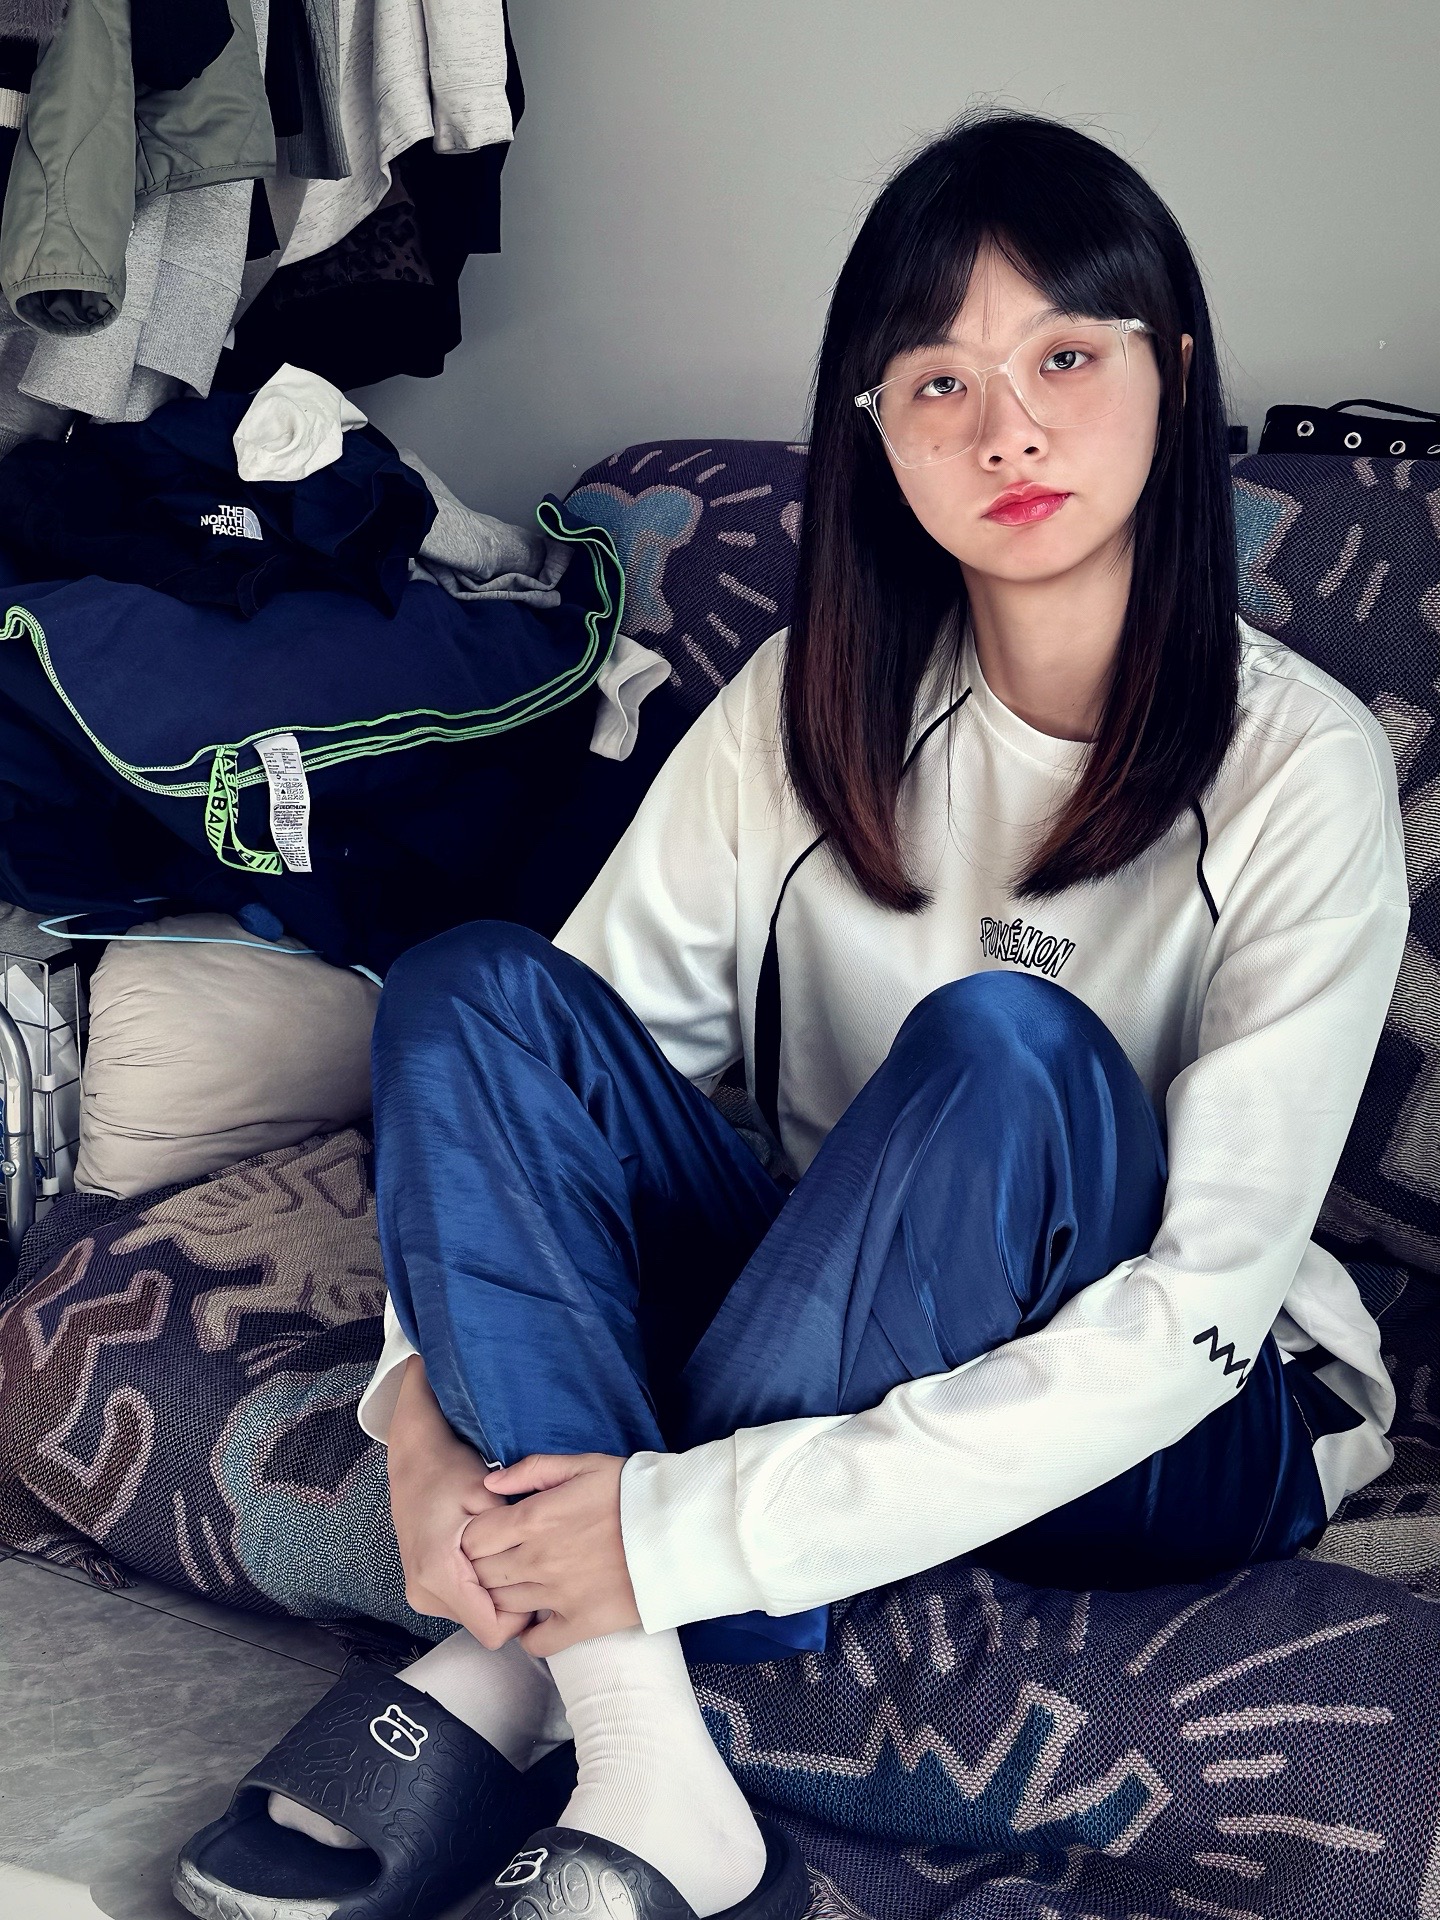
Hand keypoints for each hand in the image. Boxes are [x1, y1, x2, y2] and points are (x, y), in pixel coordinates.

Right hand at [386, 1357, 533, 1649]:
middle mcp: (425, 1592)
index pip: (492, 1630)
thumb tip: (540, 1569)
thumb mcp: (488, 1495)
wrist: (415, 1461)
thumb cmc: (450, 1472)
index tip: (535, 1582)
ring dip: (496, 1594)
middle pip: (486, 1626)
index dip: (521, 1616)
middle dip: (511, 1602)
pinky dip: (482, 1589)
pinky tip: (489, 1557)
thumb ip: (510, 1534)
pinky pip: (465, 1605)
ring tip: (504, 1554)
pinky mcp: (424, 1590)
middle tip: (524, 1562)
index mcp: (439, 1572)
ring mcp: (421, 1594)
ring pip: (476, 1617)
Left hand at [461, 1453, 640, 1654]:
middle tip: (499, 1560)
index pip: (472, 1539)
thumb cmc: (632, 1492)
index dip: (472, 1537)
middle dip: (481, 1568)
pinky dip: (529, 1634)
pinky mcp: (580, 1623)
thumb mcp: (584, 1464)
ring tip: (518, 1585)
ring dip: (503, 1597)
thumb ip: (532, 1470)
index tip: (486, 1536)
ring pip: (503, 1606)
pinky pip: (536, 1643)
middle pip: (481, 1574)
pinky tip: (538, 1617)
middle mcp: (537, 1560)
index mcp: (533, 1518)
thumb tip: (490, 1484)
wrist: (680, 1528)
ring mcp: (557, 1596)